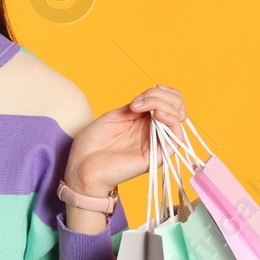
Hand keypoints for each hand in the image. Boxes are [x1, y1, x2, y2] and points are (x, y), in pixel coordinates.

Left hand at [64, 84, 188, 196]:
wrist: (82, 166)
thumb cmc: (93, 144)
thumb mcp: (116, 116)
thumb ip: (137, 107)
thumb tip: (151, 98)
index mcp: (145, 122)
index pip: (170, 102)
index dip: (162, 92)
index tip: (141, 94)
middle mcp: (154, 132)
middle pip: (176, 107)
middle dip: (160, 96)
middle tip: (137, 102)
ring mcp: (157, 144)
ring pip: (178, 119)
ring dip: (163, 105)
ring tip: (142, 106)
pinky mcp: (157, 157)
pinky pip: (176, 138)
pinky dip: (171, 121)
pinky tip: (157, 114)